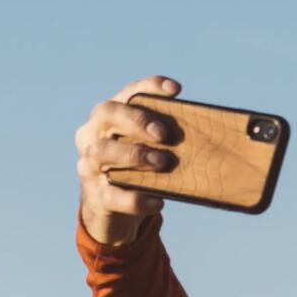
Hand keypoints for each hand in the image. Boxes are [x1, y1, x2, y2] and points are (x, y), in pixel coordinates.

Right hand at [75, 75, 182, 245]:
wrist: (112, 209)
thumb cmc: (136, 171)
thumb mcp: (148, 150)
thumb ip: (165, 140)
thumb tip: (207, 137)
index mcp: (109, 118)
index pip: (127, 94)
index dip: (149, 87)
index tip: (176, 90)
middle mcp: (93, 134)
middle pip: (107, 114)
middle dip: (136, 120)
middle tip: (162, 134)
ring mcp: (90, 165)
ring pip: (102, 152)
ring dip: (133, 155)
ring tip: (161, 162)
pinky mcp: (97, 196)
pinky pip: (113, 196)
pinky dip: (136, 199)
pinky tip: (158, 201)